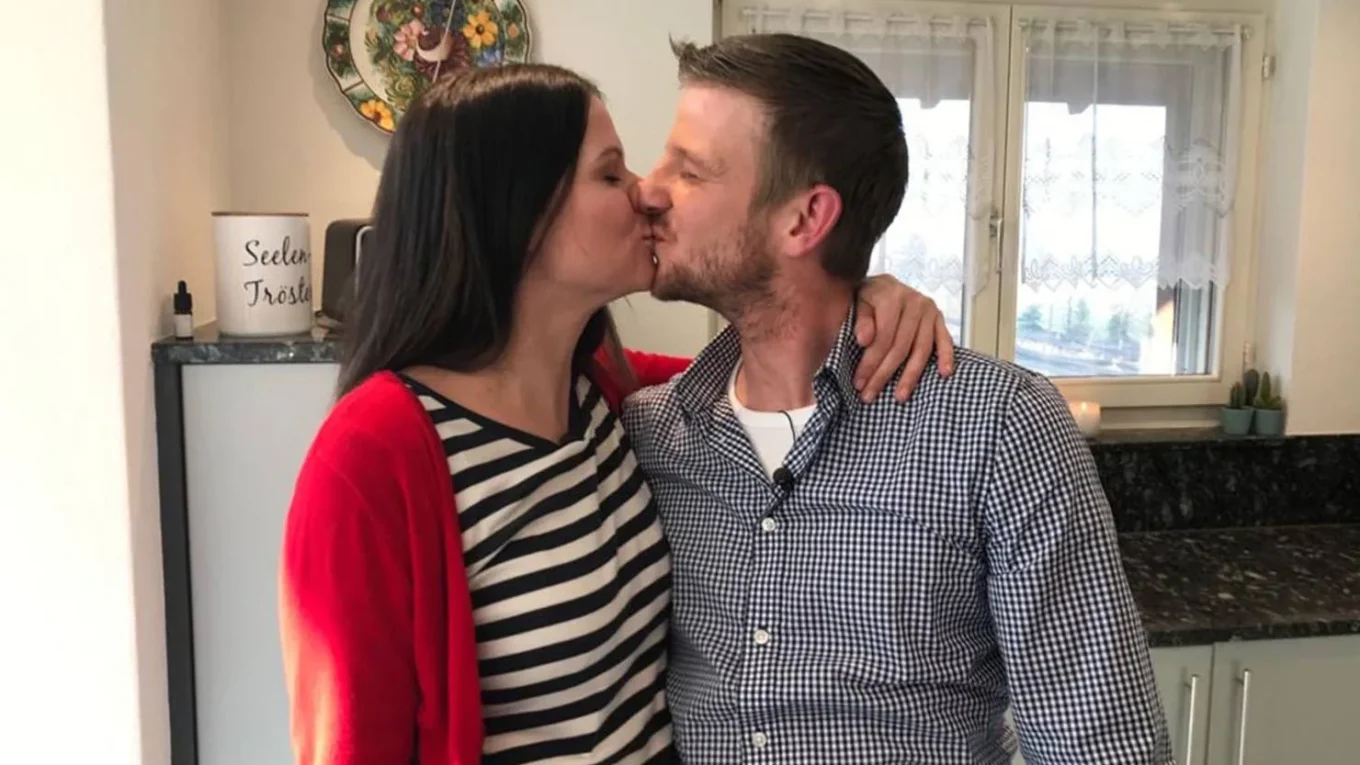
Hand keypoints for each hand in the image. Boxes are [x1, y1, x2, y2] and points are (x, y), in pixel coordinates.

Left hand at [853, 274, 955, 402]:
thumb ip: (860, 319)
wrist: (882, 284)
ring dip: (910, 376)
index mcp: (892, 295)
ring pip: (921, 349)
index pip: (883, 337)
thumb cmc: (867, 297)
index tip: (859, 383)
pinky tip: (944, 374)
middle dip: (884, 374)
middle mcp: (915, 302)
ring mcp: (930, 310)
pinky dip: (946, 357)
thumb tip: (864, 340)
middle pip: (901, 347)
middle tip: (870, 395)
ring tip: (900, 396)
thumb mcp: (857, 301)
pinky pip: (945, 340)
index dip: (870, 362)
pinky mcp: (939, 318)